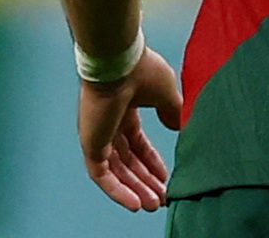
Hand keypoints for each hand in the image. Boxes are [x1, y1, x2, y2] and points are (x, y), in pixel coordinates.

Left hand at [77, 45, 180, 211]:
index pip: (138, 145)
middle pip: (128, 163)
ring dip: (134, 190)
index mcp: (126, 112)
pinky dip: (117, 191)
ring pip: (117, 173)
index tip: (167, 176)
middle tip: (162, 198)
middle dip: (145, 181)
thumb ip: (172, 111)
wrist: (120, 63)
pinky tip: (134, 203)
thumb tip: (178, 127)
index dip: (153, 162)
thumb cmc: (142, 71)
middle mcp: (109, 127)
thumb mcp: (166, 93)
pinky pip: (103, 176)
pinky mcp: (90, 145)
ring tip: (153, 205)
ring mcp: (98, 137)